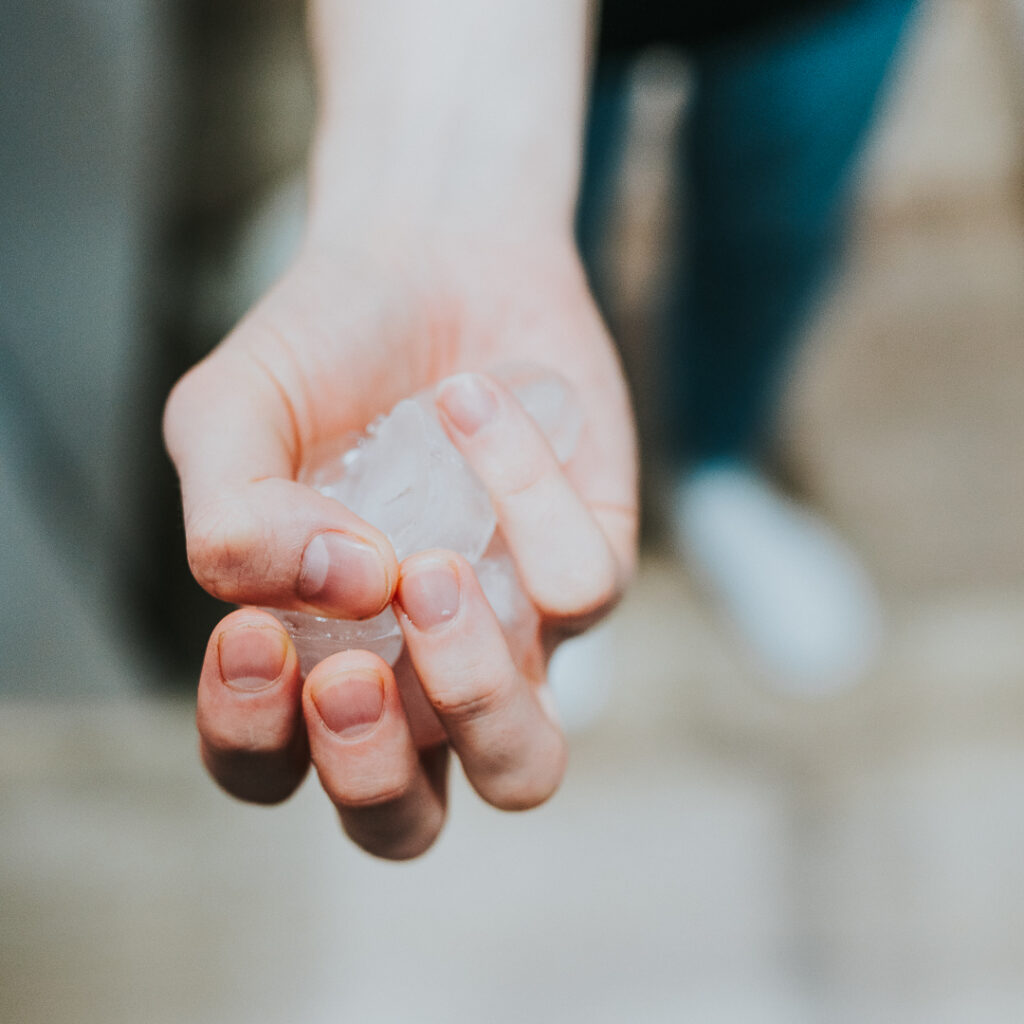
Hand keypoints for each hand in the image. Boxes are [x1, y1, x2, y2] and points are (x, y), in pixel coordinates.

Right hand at [164, 234, 637, 857]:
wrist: (434, 257)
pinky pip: (580, 586)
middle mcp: (414, 673)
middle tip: (349, 668)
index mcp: (309, 654)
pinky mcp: (592, 573)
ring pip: (524, 767)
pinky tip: (471, 402)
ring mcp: (511, 637)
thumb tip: (342, 591)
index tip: (250, 631)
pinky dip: (523, 488)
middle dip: (370, 770)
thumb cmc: (322, 350)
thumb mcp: (231, 416)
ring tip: (431, 576)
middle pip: (406, 821)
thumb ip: (234, 517)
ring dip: (477, 694)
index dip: (252, 738)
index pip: (270, 768)